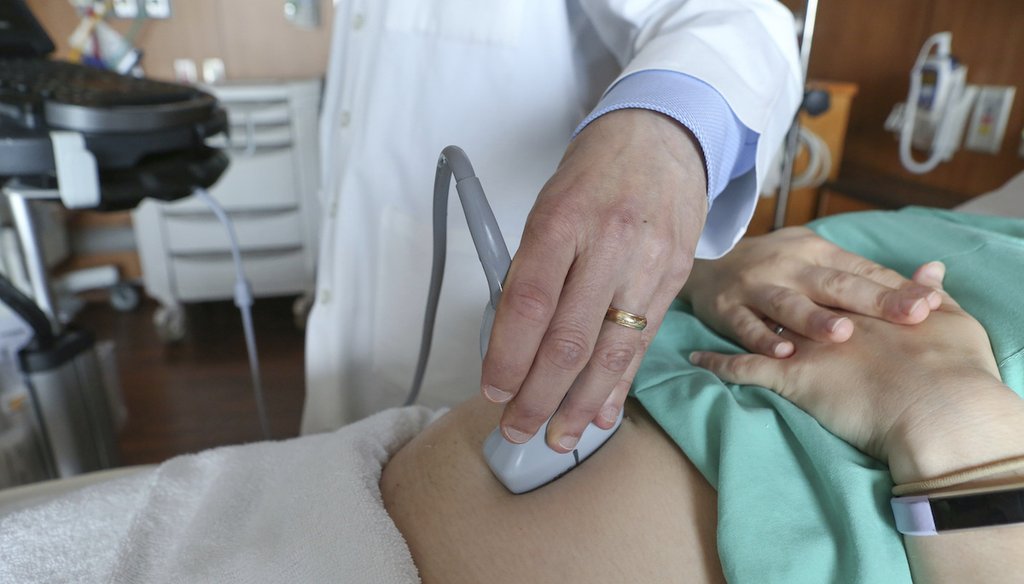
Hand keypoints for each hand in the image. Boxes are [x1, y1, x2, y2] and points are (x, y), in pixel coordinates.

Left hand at [481, 109, 707, 451]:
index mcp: (563, 220)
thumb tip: (513, 342)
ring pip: (611, 352)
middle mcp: (608, 244)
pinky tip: (602, 414)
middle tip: (517, 429)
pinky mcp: (675, 279)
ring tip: (558, 438)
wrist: (664, 135)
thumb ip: (532, 270)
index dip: (508, 356)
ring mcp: (649, 264)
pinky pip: (643, 344)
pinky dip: (620, 385)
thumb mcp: (548, 207)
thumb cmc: (593, 173)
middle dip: (538, 396)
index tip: (493, 390)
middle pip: (568, 340)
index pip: (528, 304)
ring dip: (580, 405)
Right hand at [680, 227, 941, 357]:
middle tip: (908, 317)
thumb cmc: (776, 267)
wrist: (707, 264)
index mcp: (816, 252)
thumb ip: (866, 274)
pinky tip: (784, 353)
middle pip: (833, 284)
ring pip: (788, 304)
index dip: (895, 287)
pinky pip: (746, 326)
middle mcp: (788, 266)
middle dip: (872, 301)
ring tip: (843, 335)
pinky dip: (763, 340)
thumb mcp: (816, 259)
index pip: (861, 270)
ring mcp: (756, 286)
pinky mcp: (727, 308)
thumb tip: (934, 279)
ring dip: (814, 320)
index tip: (929, 305)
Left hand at [690, 262, 1023, 482]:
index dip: (810, 276)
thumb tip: (932, 274)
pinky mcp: (788, 375)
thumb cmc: (945, 365)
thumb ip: (926, 294)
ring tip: (719, 309)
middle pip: (794, 295)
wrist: (933, 404)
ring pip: (762, 325)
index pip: (834, 280)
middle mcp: (825, 314)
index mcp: (857, 300)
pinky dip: (718, 365)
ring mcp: (803, 343)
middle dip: (772, 287)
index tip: (801, 267)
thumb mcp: (943, 323)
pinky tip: (696, 360)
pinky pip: (743, 369)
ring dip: (740, 318)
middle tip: (755, 279)